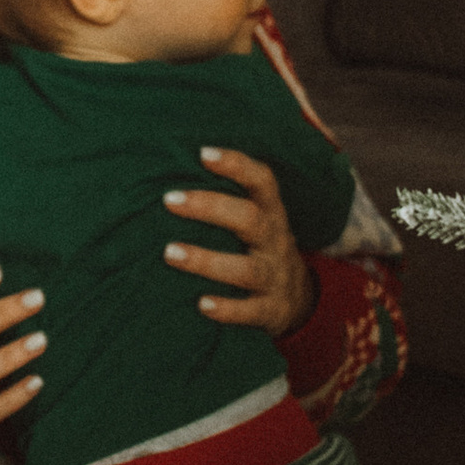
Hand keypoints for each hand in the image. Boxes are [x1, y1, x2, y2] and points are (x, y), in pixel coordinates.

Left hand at [163, 148, 314, 335]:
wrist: (297, 300)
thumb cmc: (258, 248)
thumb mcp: (255, 220)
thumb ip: (226, 198)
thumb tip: (167, 171)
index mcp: (271, 213)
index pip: (262, 181)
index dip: (237, 165)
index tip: (203, 153)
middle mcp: (275, 241)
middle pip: (250, 219)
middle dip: (210, 207)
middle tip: (169, 199)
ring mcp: (275, 277)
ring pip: (247, 269)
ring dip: (207, 260)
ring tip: (170, 252)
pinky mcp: (271, 310)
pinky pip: (251, 311)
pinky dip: (228, 309)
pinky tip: (201, 304)